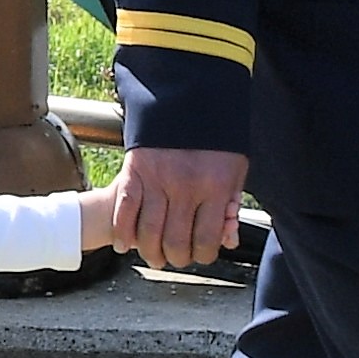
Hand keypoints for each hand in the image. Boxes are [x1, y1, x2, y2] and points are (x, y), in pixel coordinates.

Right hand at [124, 146, 251, 271]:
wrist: (186, 100)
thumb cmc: (215, 138)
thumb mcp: (235, 169)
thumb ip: (231, 206)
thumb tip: (227, 240)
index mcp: (214, 186)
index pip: (207, 239)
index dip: (205, 255)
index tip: (202, 254)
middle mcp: (184, 186)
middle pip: (176, 241)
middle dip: (178, 257)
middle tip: (178, 257)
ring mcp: (156, 180)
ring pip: (149, 233)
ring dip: (151, 252)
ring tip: (155, 256)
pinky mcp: (134, 172)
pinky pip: (125, 211)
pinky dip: (122, 233)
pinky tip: (124, 245)